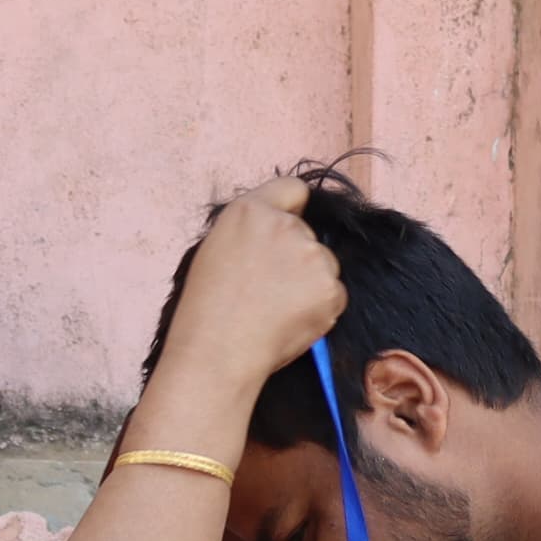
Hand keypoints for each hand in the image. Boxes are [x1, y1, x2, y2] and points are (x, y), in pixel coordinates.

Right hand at [157, 179, 347, 392]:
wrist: (218, 350)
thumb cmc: (206, 308)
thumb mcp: (217, 248)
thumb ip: (253, 230)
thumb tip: (284, 229)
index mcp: (249, 210)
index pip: (293, 190)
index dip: (291, 212)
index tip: (283, 234)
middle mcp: (286, 225)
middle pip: (308, 233)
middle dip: (296, 256)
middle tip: (267, 288)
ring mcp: (312, 255)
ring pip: (323, 264)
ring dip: (310, 282)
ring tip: (275, 308)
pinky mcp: (331, 287)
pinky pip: (334, 293)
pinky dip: (320, 307)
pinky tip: (290, 320)